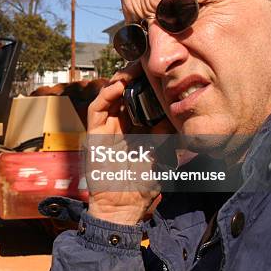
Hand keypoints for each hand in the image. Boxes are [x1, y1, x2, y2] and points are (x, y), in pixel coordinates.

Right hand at [86, 62, 174, 224]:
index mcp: (135, 129)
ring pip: (108, 96)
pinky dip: (106, 95)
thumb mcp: (163, 154)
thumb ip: (167, 134)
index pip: (138, 99)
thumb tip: (177, 113)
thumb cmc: (143, 185)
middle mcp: (118, 126)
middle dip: (132, 76)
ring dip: (119, 79)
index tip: (158, 71)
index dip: (145, 83)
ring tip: (132, 68)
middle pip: (122, 92)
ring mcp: (105, 129)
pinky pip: (97, 109)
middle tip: (145, 62)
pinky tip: (119, 85)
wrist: (123, 207)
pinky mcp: (94, 135)